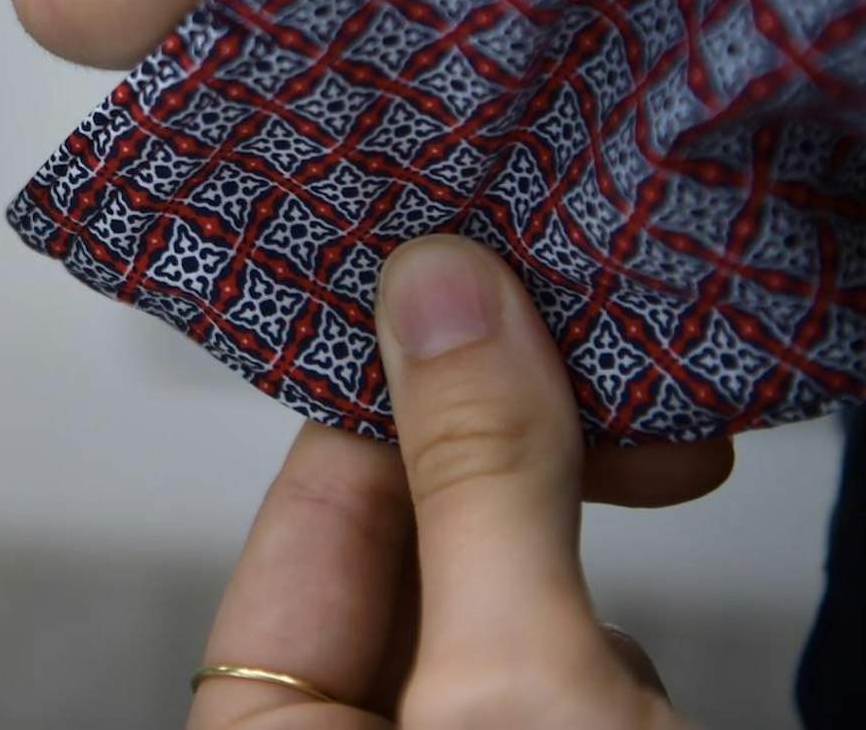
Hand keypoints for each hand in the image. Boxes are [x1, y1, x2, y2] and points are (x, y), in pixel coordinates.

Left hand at [188, 236, 733, 727]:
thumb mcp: (518, 688)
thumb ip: (476, 492)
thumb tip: (443, 298)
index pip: (309, 514)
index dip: (393, 397)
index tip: (478, 301)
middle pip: (410, 541)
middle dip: (510, 447)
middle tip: (598, 360)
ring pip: (500, 589)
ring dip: (578, 509)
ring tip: (666, 442)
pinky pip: (566, 651)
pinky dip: (618, 593)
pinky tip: (676, 522)